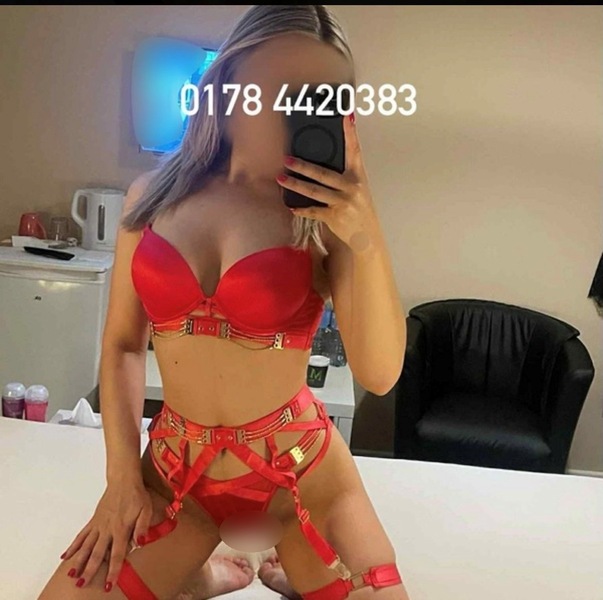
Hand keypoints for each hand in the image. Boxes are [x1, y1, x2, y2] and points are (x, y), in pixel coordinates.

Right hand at [59, 478, 152, 590]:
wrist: (124, 480)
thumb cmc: (137, 495)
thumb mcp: (146, 509)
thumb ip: (142, 526)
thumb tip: (141, 542)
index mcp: (121, 528)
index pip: (117, 553)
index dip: (113, 569)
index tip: (109, 583)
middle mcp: (107, 529)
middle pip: (96, 553)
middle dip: (90, 570)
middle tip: (82, 584)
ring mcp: (98, 525)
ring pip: (85, 546)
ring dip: (78, 561)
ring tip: (72, 575)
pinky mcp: (94, 521)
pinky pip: (81, 535)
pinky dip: (73, 546)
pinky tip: (65, 556)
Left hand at [276, 113, 379, 250]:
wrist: (367, 236)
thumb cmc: (359, 210)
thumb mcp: (357, 189)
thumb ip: (343, 177)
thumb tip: (321, 164)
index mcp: (358, 176)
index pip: (355, 150)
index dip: (350, 133)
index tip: (346, 115)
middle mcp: (352, 187)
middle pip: (324, 173)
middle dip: (303, 166)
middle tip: (287, 158)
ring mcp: (343, 202)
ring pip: (315, 191)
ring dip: (296, 185)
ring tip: (281, 178)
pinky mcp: (335, 216)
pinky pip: (314, 211)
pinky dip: (302, 209)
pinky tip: (291, 206)